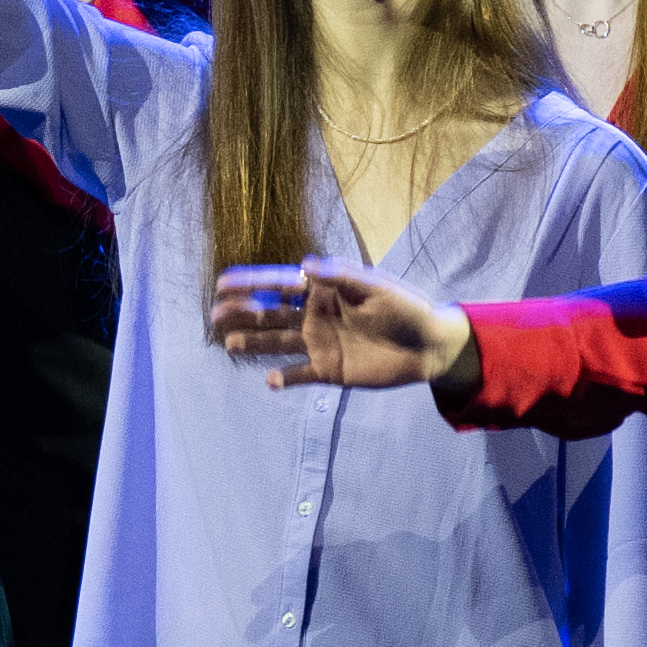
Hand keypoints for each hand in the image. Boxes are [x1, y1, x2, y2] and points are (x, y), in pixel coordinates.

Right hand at [205, 262, 473, 395]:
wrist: (431, 347)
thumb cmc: (407, 308)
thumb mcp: (376, 287)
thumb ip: (340, 277)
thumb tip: (303, 265)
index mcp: (324, 290)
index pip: (280, 284)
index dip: (251, 282)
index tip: (223, 282)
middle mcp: (315, 315)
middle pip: (270, 313)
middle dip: (242, 312)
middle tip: (215, 314)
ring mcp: (320, 343)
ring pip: (278, 342)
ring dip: (253, 343)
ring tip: (228, 344)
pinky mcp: (330, 370)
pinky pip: (301, 375)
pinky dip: (285, 378)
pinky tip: (270, 380)